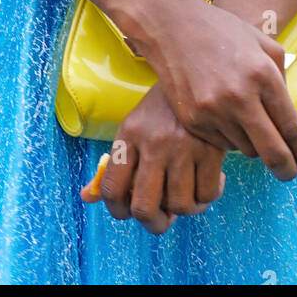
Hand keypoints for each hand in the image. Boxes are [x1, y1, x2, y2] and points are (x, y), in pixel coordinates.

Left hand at [80, 83, 225, 235]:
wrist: (199, 72)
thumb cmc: (161, 110)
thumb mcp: (133, 129)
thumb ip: (113, 165)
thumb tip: (86, 197)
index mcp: (128, 135)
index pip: (111, 189)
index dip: (118, 210)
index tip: (129, 211)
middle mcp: (153, 142)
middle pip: (144, 208)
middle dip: (153, 223)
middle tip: (162, 218)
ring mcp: (183, 147)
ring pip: (180, 206)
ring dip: (185, 209)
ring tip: (187, 194)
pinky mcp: (210, 149)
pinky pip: (207, 195)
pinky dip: (206, 196)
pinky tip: (206, 181)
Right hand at [134, 0, 296, 180]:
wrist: (173, 27)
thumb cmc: (223, 32)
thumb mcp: (263, 44)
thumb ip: (282, 79)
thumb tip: (290, 119)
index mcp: (262, 75)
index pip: (292, 128)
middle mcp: (239, 96)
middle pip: (273, 153)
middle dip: (288, 169)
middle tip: (291, 172)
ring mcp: (213, 111)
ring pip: (247, 151)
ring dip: (255, 146)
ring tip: (250, 125)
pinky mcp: (193, 120)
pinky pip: (222, 144)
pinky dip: (231, 138)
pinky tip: (226, 118)